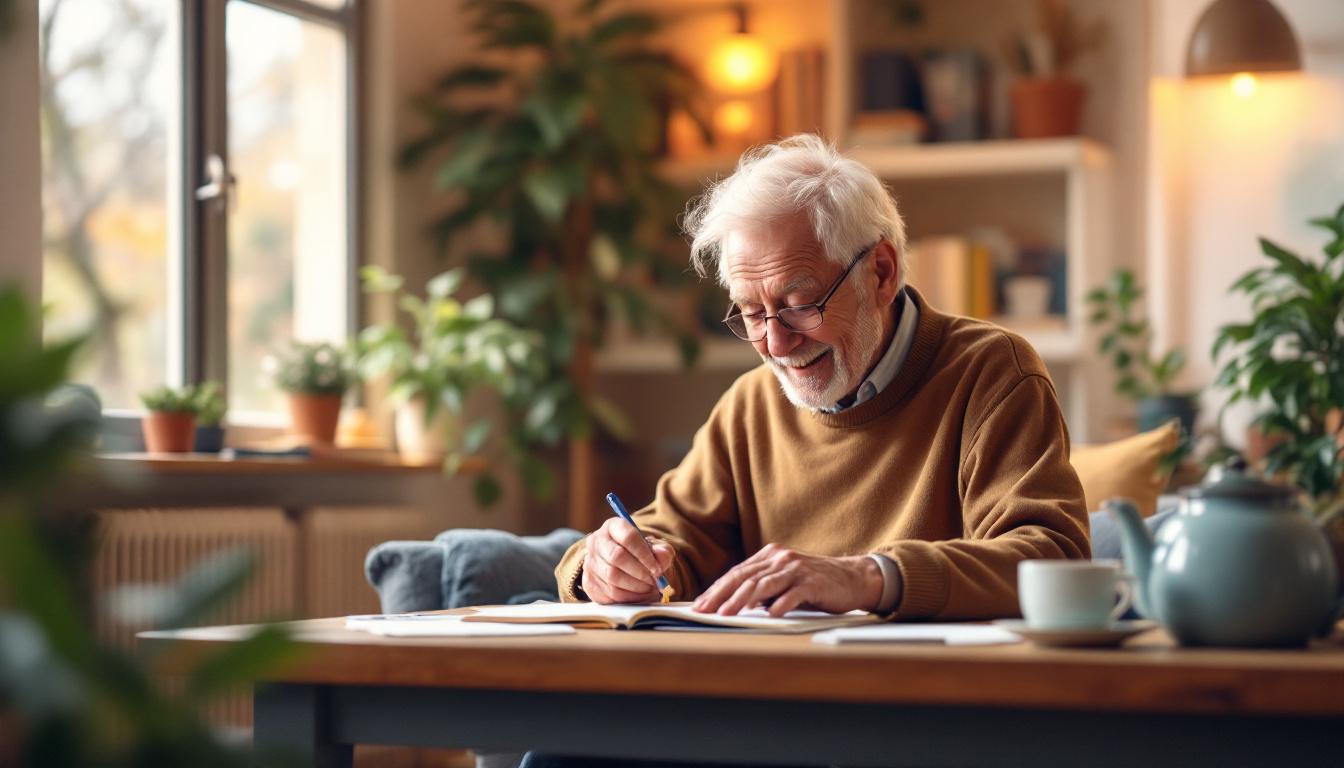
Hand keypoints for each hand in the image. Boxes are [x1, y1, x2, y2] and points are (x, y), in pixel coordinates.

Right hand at [580, 517, 674, 603]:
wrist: (624, 567)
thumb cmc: (641, 555)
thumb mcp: (655, 548)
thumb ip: (662, 551)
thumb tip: (661, 556)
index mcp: (613, 527)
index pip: (628, 537)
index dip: (644, 554)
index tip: (657, 569)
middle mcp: (596, 541)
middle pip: (617, 557)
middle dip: (639, 572)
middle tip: (653, 581)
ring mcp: (590, 562)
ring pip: (612, 577)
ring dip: (635, 586)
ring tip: (649, 588)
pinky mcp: (588, 583)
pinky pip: (608, 593)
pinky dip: (628, 597)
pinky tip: (638, 595)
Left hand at [692, 544, 884, 616]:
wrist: (852, 578)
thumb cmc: (815, 583)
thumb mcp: (784, 580)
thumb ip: (762, 587)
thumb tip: (731, 603)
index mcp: (770, 556)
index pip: (737, 573)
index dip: (716, 589)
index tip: (700, 604)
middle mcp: (781, 559)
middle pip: (744, 577)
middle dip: (721, 595)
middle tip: (705, 610)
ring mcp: (796, 569)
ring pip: (762, 585)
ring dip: (741, 601)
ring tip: (726, 614)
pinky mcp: (813, 582)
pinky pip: (792, 594)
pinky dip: (779, 605)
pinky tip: (768, 615)